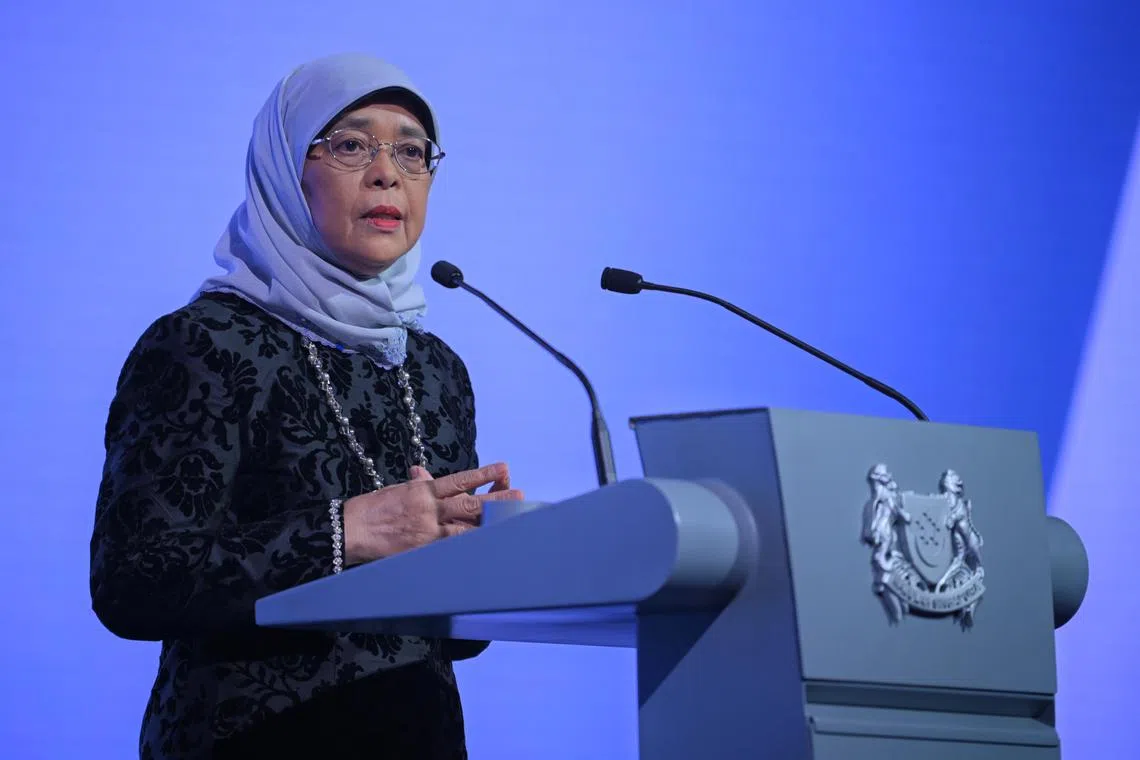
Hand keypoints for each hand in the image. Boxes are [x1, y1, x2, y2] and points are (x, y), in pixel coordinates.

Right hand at [342, 462, 523, 564]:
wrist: (348, 530)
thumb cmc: (371, 509)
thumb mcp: (396, 490)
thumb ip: (416, 485)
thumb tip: (421, 471)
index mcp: (423, 490)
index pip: (460, 480)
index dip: (483, 474)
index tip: (504, 468)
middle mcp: (429, 508)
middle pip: (470, 503)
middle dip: (496, 499)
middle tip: (519, 494)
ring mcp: (427, 532)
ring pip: (465, 527)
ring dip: (489, 524)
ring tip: (511, 521)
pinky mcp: (422, 551)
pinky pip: (450, 550)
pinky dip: (468, 548)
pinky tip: (486, 548)